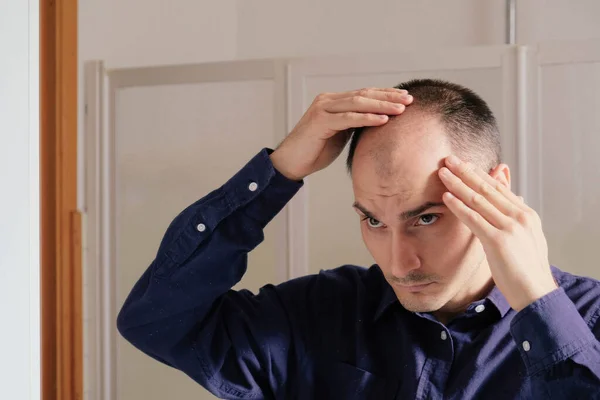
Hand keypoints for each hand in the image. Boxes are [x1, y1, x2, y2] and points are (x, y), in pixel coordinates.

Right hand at [270, 88, 412, 180]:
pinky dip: (367, 118)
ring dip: (382, 105)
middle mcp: (328, 100)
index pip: (364, 94)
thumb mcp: (340, 135)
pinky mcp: (320, 121)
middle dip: (388, 96)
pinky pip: (348, 118)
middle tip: (409, 99)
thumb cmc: (315, 151)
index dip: (385, 95)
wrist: (291, 162)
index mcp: (334, 102)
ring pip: (358, 102)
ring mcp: (323, 108)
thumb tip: (378, 123)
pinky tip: (383, 120)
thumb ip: (354, 125)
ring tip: (401, 109)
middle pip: (364, 94)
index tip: (405, 98)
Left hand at [438, 155, 557, 311]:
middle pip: (487, 188)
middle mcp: (519, 216)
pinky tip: (446, 197)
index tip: (464, 164)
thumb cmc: (527, 268)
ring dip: (457, 184)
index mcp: (526, 214)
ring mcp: (510, 227)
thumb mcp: (525, 237)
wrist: (536, 292)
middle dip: (466, 172)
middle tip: (449, 159)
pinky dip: (458, 206)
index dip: (479, 174)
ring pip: (478, 200)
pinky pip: (474, 218)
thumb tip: (506, 200)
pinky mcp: (498, 241)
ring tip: (443, 172)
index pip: (498, 188)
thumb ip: (513, 217)